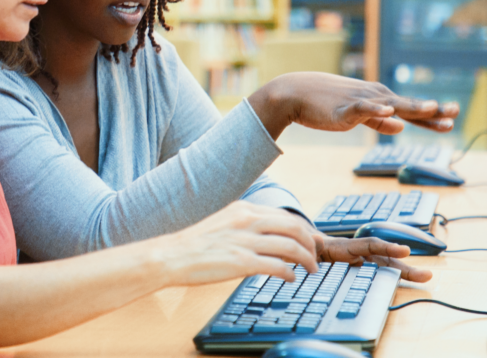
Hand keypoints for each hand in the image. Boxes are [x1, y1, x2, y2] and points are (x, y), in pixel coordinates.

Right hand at [158, 202, 319, 285]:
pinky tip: (291, 278)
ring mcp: (245, 241)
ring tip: (310, 268)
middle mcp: (247, 220)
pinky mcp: (242, 262)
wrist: (171, 256)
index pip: (284, 215)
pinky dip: (290, 273)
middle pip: (294, 227)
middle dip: (311, 242)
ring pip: (291, 246)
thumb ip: (247, 225)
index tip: (311, 240)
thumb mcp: (224, 222)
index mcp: (243, 209)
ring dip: (307, 259)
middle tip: (315, 255)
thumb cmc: (195, 243)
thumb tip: (270, 236)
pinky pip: (278, 267)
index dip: (304, 229)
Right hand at [250, 72, 458, 136]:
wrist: (294, 94)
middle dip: (431, 110)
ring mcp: (360, 101)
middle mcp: (375, 97)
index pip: (410, 109)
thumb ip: (378, 122)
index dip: (432, 115)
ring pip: (390, 105)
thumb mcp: (356, 115)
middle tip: (455, 111)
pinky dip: (375, 110)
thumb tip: (400, 127)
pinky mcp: (343, 108)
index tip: (452, 116)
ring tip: (431, 108)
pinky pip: (362, 109)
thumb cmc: (325, 104)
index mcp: (379, 100)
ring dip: (410, 107)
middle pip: (407, 106)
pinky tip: (387, 112)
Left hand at [313, 234, 431, 282]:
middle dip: (405, 267)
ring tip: (426, 278)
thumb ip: (312, 245)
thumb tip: (315, 240)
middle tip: (427, 274)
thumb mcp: (308, 247)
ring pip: (387, 267)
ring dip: (405, 273)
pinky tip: (410, 284)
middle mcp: (358, 253)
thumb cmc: (308, 247)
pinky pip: (380, 275)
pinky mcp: (362, 272)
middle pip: (385, 259)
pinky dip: (395, 278)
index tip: (405, 250)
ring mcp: (362, 263)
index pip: (370, 245)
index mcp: (345, 247)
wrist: (308, 247)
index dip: (387, 247)